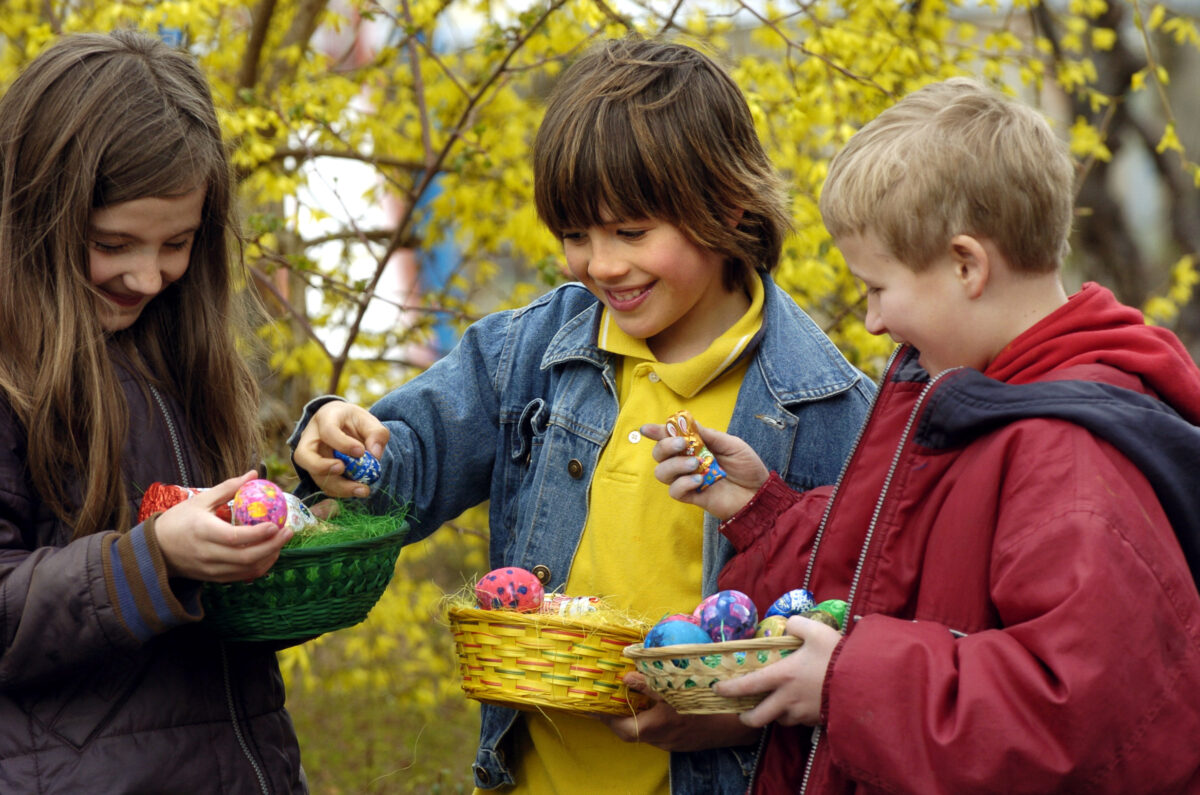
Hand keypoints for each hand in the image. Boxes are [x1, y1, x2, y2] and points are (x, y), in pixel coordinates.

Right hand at [155, 471, 293, 581]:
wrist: (156, 550)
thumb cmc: (178, 520)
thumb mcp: (200, 500)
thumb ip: (228, 488)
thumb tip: (253, 474)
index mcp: (202, 532)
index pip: (234, 537)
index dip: (257, 534)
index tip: (275, 524)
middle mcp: (207, 554)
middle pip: (245, 557)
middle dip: (271, 546)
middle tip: (287, 532)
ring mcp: (211, 569)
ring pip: (246, 569)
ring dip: (269, 557)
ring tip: (281, 542)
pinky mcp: (214, 578)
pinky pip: (241, 577)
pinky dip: (258, 568)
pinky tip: (269, 554)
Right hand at [293, 401, 389, 497]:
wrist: (345, 427)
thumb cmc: (356, 422)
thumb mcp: (369, 421)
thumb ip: (377, 434)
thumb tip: (375, 455)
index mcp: (325, 418)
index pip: (327, 431)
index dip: (342, 443)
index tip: (360, 452)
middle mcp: (311, 437)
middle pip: (303, 455)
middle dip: (322, 467)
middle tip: (342, 470)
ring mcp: (311, 457)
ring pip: (314, 475)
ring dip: (338, 486)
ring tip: (362, 489)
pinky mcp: (317, 471)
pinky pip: (324, 485)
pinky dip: (341, 491)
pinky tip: (357, 490)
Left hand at [599, 672, 760, 750]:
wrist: (738, 725)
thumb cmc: (708, 703)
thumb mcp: (678, 687)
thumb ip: (650, 682)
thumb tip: (625, 677)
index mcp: (658, 725)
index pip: (621, 729)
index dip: (605, 718)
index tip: (594, 704)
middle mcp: (661, 739)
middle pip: (630, 732)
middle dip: (617, 716)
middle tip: (609, 697)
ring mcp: (671, 743)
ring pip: (645, 732)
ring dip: (635, 716)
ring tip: (629, 696)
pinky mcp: (680, 742)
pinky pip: (658, 732)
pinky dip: (651, 719)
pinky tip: (655, 704)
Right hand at [641, 421, 767, 519]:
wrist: (760, 493)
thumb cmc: (747, 467)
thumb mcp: (731, 444)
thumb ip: (708, 434)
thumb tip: (686, 421)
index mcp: (695, 446)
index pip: (670, 437)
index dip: (657, 431)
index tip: (647, 429)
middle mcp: (687, 462)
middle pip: (659, 454)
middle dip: (665, 446)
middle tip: (682, 444)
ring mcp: (688, 480)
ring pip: (661, 472)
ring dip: (674, 465)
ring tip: (695, 464)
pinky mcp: (692, 496)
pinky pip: (674, 491)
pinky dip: (683, 483)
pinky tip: (699, 481)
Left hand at [713, 616, 841, 726]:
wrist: (865, 682)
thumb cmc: (836, 656)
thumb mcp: (816, 631)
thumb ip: (797, 624)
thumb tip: (789, 624)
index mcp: (782, 676)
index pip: (748, 685)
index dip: (730, 689)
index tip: (717, 689)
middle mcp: (788, 699)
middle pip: (759, 717)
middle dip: (747, 717)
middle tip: (743, 714)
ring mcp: (803, 713)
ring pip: (781, 719)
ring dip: (776, 714)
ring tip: (778, 704)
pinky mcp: (817, 721)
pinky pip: (800, 721)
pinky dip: (796, 715)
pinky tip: (803, 704)